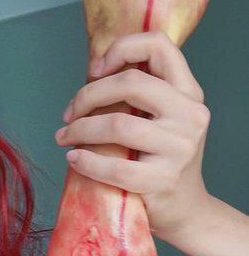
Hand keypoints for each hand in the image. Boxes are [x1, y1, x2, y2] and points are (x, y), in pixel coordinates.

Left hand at [54, 30, 213, 243]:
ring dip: (79, 129)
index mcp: (189, 92)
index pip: (159, 45)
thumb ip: (137, 94)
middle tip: (68, 114)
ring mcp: (180, 148)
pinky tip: (74, 159)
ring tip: (64, 138)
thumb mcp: (161, 118)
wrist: (185, 209)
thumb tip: (91, 73)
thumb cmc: (160, 159)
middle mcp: (190, 115)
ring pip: (117, 124)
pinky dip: (86, 161)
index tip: (95, 69)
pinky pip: (114, 166)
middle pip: (130, 83)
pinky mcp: (163, 179)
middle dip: (87, 95)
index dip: (121, 48)